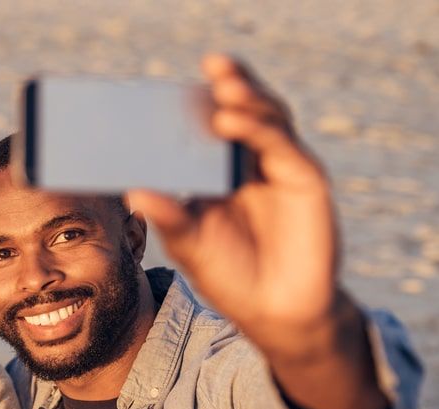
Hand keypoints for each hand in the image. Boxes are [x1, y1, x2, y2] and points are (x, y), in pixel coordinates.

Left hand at [126, 54, 336, 355]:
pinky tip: (233, 123)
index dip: (199, 100)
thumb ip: (169, 217)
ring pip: (268, 118)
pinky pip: (284, 147)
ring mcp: (281, 169)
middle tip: (211, 62)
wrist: (275, 315)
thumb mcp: (189, 245)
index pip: (211, 124)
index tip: (172, 84)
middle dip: (230, 84)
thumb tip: (132, 191)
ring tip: (222, 87)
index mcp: (221, 170)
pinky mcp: (306, 183)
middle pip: (245, 110)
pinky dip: (260, 131)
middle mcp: (253, 162)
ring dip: (247, 98)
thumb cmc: (231, 276)